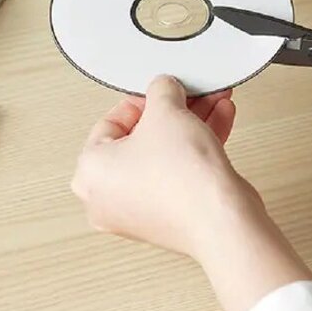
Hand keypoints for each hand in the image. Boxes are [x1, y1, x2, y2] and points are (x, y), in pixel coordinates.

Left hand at [72, 74, 311, 310]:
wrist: (221, 221)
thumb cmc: (183, 177)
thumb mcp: (166, 110)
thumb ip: (161, 90)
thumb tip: (164, 89)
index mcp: (89, 172)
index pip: (111, 122)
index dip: (143, 100)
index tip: (163, 91)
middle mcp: (107, 197)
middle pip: (142, 138)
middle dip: (175, 111)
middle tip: (191, 95)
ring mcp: (138, 210)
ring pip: (165, 154)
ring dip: (192, 125)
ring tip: (213, 102)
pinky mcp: (168, 216)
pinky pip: (178, 172)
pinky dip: (197, 147)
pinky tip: (219, 121)